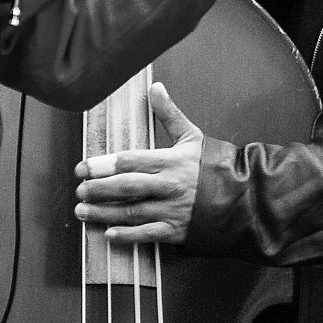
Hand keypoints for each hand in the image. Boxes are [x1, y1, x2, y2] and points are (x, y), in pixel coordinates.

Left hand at [76, 80, 203, 245]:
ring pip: (131, 211)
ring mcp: (171, 209)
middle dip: (98, 189)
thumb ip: (169, 113)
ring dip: (104, 213)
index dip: (102, 165)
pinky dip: (127, 235)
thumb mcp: (192, 135)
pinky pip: (147, 234)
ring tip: (83, 212)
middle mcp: (167, 185)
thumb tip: (155, 87)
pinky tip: (109, 234)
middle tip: (79, 191)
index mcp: (169, 161)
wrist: (242, 196)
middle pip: (125, 187)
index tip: (83, 167)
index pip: (129, 161)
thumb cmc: (214, 164)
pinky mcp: (176, 230)